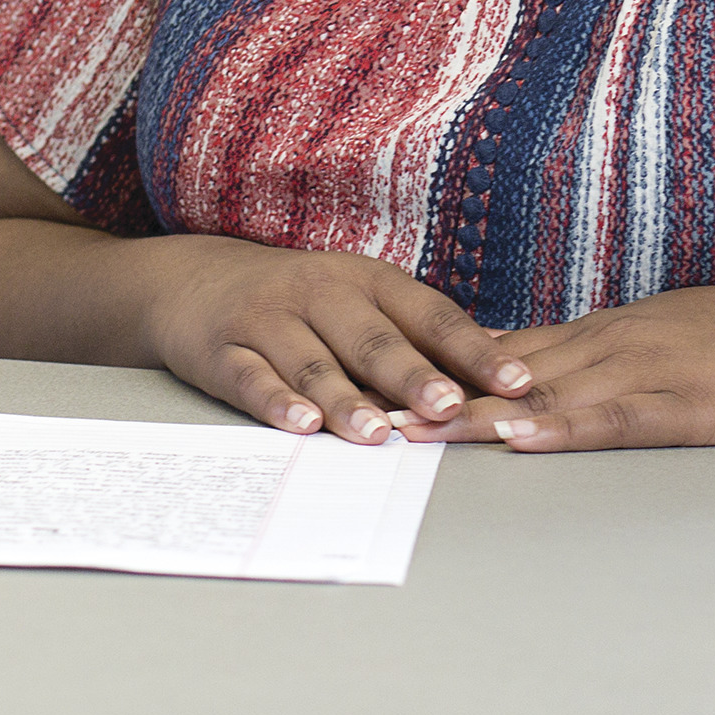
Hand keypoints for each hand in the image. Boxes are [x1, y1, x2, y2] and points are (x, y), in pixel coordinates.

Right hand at [138, 236, 533, 442]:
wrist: (199, 284)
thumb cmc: (304, 302)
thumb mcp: (363, 300)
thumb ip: (423, 333)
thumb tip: (506, 361)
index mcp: (367, 281)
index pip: (429, 314)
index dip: (472, 349)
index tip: (515, 381)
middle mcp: (320, 293)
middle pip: (372, 339)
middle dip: (413, 375)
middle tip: (449, 407)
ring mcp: (269, 320)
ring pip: (313, 363)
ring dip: (347, 401)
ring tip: (378, 433)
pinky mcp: (225, 350)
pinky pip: (252, 378)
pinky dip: (275, 402)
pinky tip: (300, 425)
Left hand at [394, 277, 714, 452]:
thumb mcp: (673, 338)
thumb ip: (612, 359)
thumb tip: (553, 378)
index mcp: (604, 332)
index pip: (500, 348)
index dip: (433, 367)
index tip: (371, 378)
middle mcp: (608, 345)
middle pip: (499, 370)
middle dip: (426, 393)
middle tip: (357, 411)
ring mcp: (644, 373)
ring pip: (539, 394)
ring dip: (468, 415)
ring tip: (402, 431)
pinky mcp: (685, 408)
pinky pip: (610, 419)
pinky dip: (559, 429)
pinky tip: (515, 438)